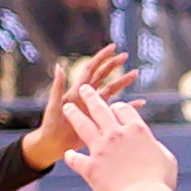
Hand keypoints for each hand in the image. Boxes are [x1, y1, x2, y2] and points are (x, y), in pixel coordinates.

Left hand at [27, 43, 130, 171]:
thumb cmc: (50, 124)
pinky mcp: (99, 119)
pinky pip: (116, 111)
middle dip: (113, 65)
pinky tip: (140, 103)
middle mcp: (87, 96)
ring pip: (111, 90)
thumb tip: (59, 66)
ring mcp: (94, 107)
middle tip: (125, 56)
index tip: (112, 47)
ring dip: (122, 82)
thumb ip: (58, 86)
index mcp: (77, 90)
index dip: (101, 58)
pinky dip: (128, 107)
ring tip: (135, 73)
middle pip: (103, 76)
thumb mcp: (54, 104)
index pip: (91, 69)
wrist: (53, 143)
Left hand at [61, 86, 181, 190]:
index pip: (124, 109)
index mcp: (137, 130)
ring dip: (74, 115)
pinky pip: (76, 159)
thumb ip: (155, 148)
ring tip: (67, 107)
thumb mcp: (166, 158)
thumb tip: (152, 146)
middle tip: (84, 90)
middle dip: (91, 97)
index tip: (115, 107)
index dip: (119, 107)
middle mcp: (117, 135)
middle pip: (100, 110)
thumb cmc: (160, 180)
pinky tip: (67, 154)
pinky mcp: (90, 167)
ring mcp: (101, 150)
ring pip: (83, 126)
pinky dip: (71, 157)